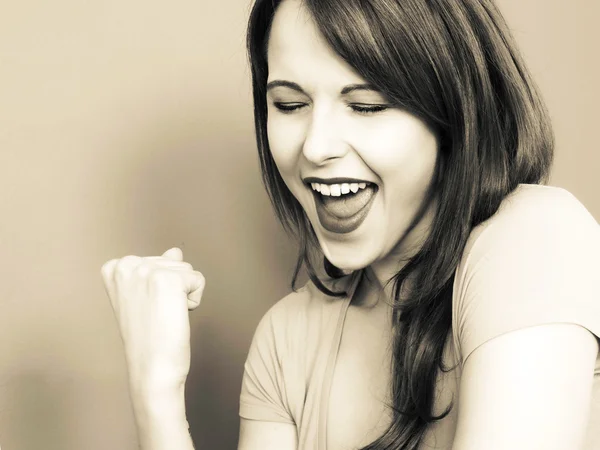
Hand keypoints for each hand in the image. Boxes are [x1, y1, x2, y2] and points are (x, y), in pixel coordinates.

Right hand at [101, 247, 204, 390]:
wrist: (151, 368)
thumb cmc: (148, 337)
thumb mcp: (144, 296)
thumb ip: (158, 268)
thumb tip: (175, 251)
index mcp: (114, 267)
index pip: (157, 261)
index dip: (159, 287)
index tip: (146, 308)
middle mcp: (126, 264)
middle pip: (173, 263)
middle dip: (172, 289)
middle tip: (155, 315)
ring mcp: (146, 270)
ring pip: (187, 270)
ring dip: (183, 295)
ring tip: (163, 316)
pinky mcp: (169, 280)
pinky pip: (198, 280)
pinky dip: (194, 300)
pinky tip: (175, 316)